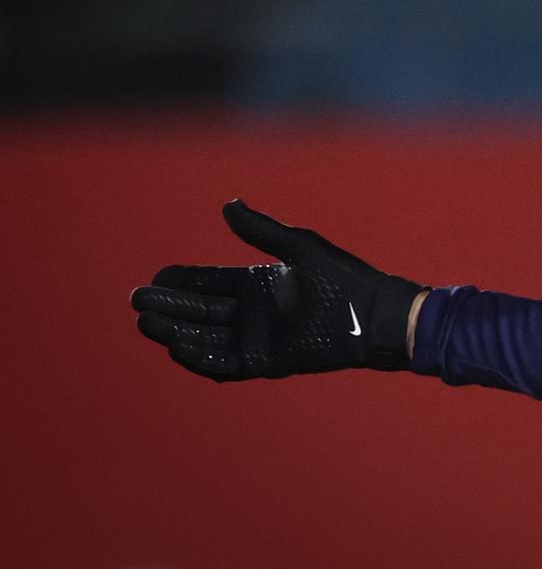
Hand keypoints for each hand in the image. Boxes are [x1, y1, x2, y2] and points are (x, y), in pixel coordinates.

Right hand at [131, 199, 424, 378]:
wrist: (378, 316)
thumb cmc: (345, 278)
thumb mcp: (300, 248)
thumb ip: (262, 231)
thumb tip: (228, 204)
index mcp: (260, 284)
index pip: (210, 282)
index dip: (183, 281)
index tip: (155, 277)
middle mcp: (255, 313)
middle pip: (201, 310)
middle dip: (169, 306)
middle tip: (137, 301)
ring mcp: (260, 339)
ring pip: (207, 337)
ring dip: (177, 331)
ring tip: (148, 323)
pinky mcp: (269, 362)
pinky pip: (227, 363)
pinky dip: (202, 358)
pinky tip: (178, 347)